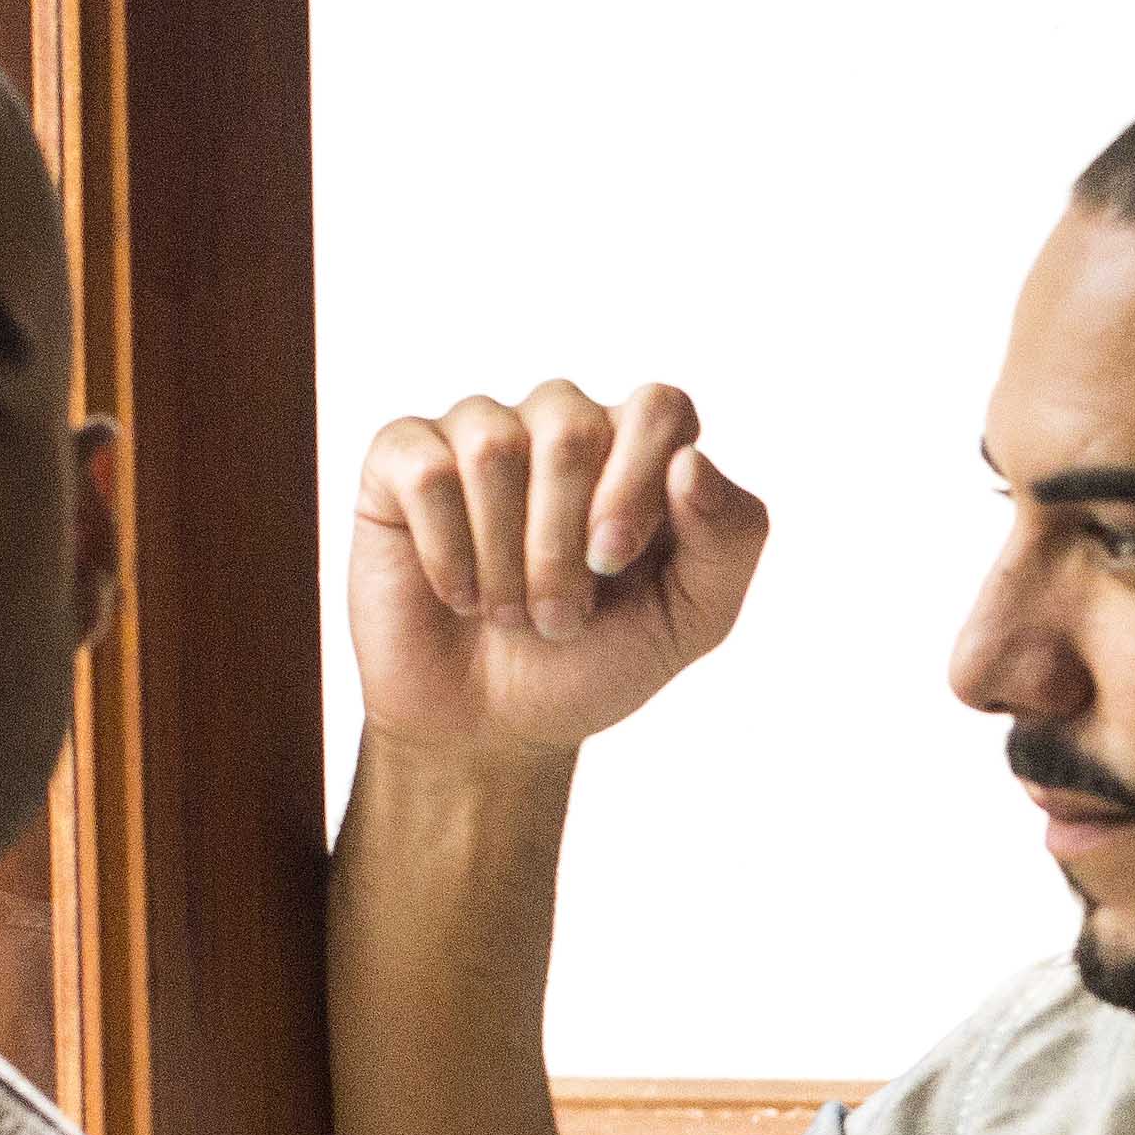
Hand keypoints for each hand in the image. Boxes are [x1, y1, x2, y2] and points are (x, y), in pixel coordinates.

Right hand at [347, 379, 768, 758]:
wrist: (490, 726)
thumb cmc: (593, 663)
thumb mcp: (691, 619)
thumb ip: (729, 538)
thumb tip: (691, 460)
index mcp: (639, 449)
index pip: (659, 408)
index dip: (636, 482)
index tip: (613, 562)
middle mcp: (561, 423)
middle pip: (571, 428)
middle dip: (562, 545)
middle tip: (560, 619)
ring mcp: (480, 431)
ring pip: (495, 447)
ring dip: (504, 558)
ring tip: (510, 612)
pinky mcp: (404, 458)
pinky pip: (427, 471)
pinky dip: (447, 552)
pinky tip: (456, 592)